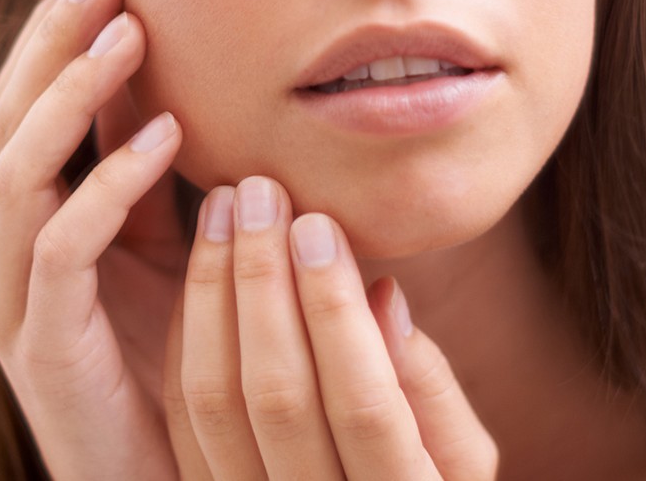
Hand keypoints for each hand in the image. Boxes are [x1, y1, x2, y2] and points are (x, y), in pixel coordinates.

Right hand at [0, 0, 188, 479]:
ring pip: (19, 170)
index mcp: (23, 220)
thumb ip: (147, 171)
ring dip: (75, 96)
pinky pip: (62, 243)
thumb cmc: (163, 364)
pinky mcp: (40, 342)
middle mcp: (1, 249)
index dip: (59, 33)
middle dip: (54, 40)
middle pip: (10, 119)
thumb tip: (173, 78)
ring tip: (131, 34)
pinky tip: (165, 136)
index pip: (27, 104)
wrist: (148, 477)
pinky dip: (109, 181)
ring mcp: (10, 297)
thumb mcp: (161, 245)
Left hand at [164, 176, 497, 479]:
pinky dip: (187, 336)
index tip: (317, 223)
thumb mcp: (462, 461)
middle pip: (276, 394)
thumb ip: (433, 389)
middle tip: (257, 192)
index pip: (364, 403)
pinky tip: (202, 266)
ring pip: (214, 401)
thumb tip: (384, 293)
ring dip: (211, 293)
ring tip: (222, 205)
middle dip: (263, 282)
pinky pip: (183, 417)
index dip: (336, 313)